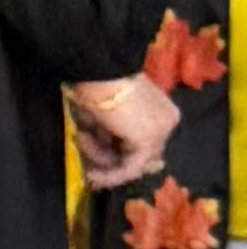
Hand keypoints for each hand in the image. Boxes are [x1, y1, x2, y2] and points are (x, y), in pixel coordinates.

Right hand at [70, 73, 175, 190]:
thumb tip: (98, 156)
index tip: (92, 162)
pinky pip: (129, 169)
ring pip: (131, 162)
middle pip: (138, 154)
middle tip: (84, 159)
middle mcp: (168, 121)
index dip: (115, 153)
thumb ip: (110, 134)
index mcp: (163, 110)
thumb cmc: (99, 84)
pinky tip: (92, 176)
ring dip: (100, 158)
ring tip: (80, 139)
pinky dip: (110, 176)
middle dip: (107, 159)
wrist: (100, 71)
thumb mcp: (108, 113)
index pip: (142, 142)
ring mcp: (161, 133)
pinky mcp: (148, 141)